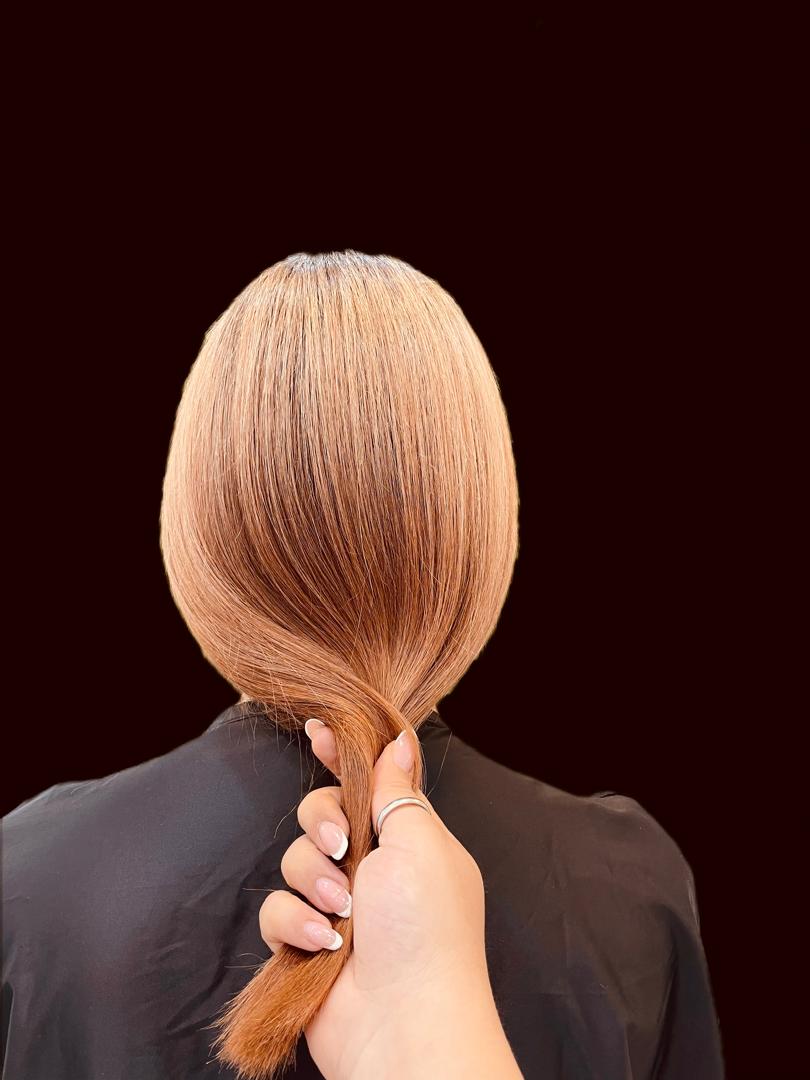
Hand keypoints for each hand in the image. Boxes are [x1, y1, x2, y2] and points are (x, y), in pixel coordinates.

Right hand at [259, 722, 522, 1079]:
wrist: (405, 1024)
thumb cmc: (425, 929)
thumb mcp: (419, 842)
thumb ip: (397, 788)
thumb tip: (398, 740)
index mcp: (408, 838)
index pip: (367, 781)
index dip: (340, 754)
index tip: (315, 729)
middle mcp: (372, 869)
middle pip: (321, 815)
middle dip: (322, 826)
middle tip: (342, 849)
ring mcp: (339, 908)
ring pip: (293, 861)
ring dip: (312, 882)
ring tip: (341, 914)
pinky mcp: (307, 944)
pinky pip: (277, 912)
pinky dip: (296, 924)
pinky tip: (323, 945)